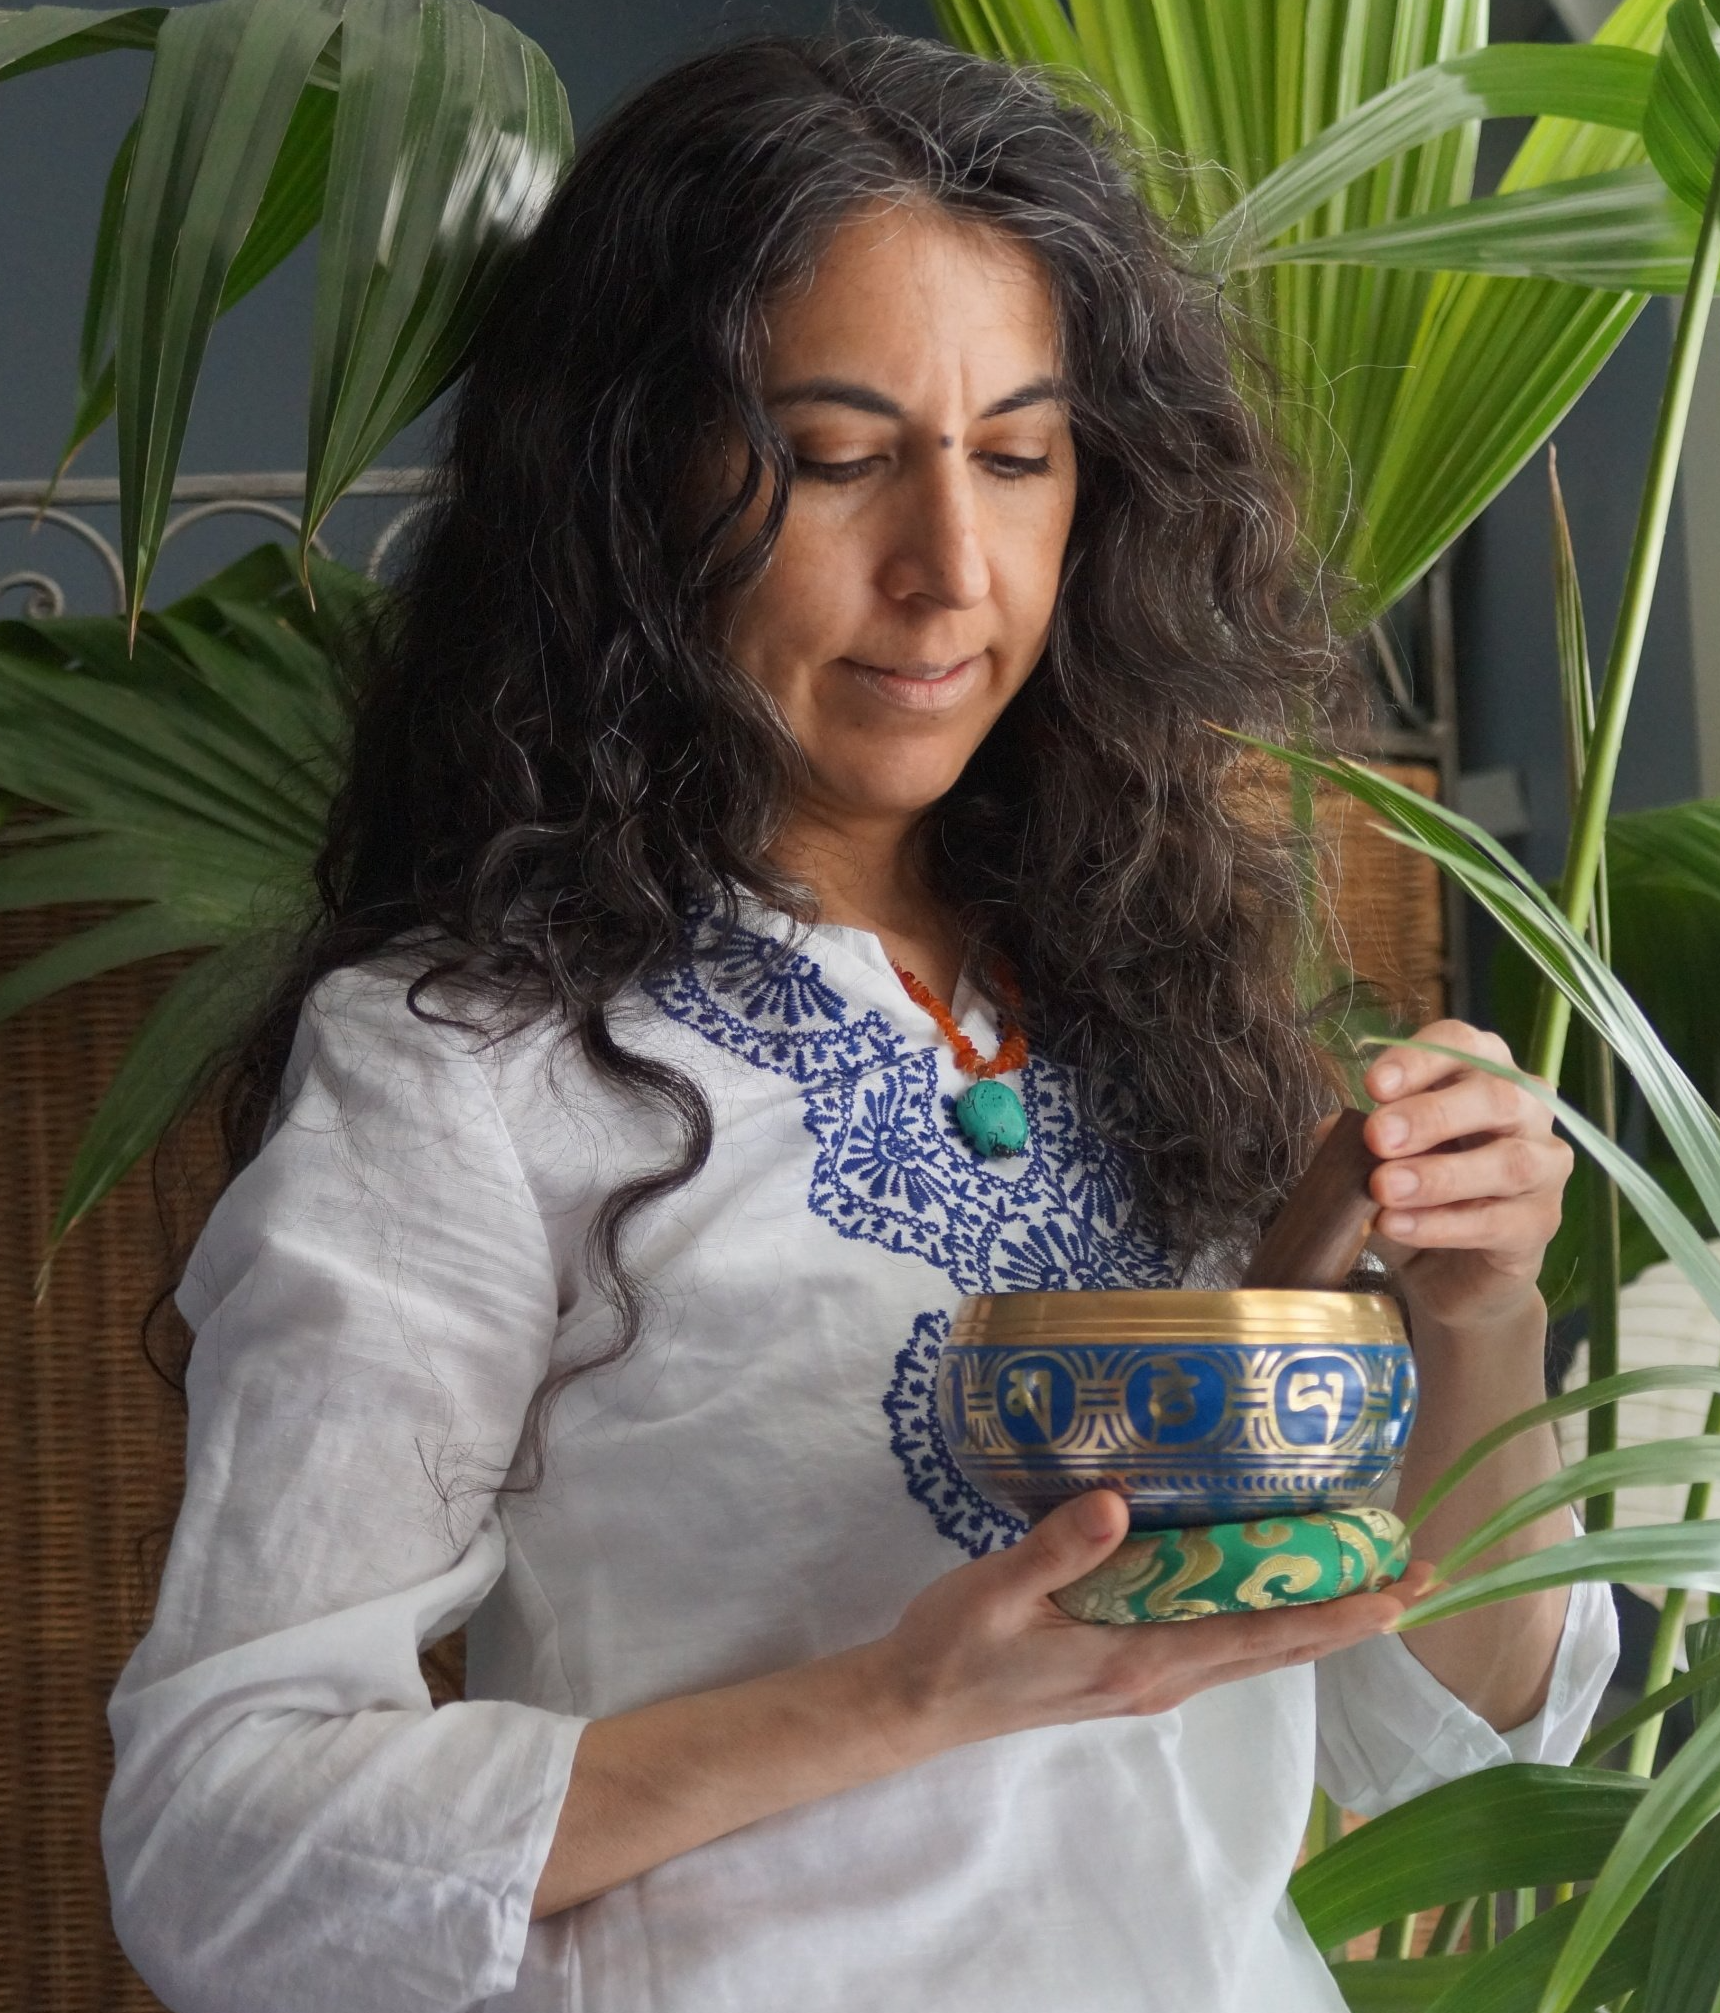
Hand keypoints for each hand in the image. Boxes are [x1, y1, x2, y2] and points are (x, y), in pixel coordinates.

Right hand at [868, 1489, 1432, 1760]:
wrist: (915, 1704)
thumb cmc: (954, 1647)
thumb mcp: (996, 1592)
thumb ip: (1054, 1549)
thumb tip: (1114, 1502)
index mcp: (1139, 1657)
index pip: (1259, 1636)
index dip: (1332, 1614)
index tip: (1397, 1591)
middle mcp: (1161, 1676)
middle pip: (1279, 1647)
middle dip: (1353, 1614)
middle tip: (1419, 1574)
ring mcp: (1149, 1678)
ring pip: (1256, 1648)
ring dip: (1320, 1618)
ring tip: (1372, 1581)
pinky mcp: (1130, 1668)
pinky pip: (1222, 1643)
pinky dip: (1270, 1619)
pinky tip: (1276, 1589)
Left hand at [1339, 1019, 1573, 1341]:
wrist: (1448, 1269)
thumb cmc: (1416, 1191)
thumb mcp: (1375, 1157)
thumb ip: (1356, 1139)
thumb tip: (1329, 1131)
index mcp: (1482, 1072)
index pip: (1462, 1045)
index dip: (1419, 1059)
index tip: (1372, 1085)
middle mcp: (1525, 1109)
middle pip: (1494, 1096)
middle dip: (1431, 1115)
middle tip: (1377, 1137)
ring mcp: (1544, 1165)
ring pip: (1508, 1161)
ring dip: (1439, 1175)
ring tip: (1383, 1188)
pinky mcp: (1541, 1222)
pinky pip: (1499, 1220)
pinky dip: (1443, 1225)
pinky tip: (1397, 1226)